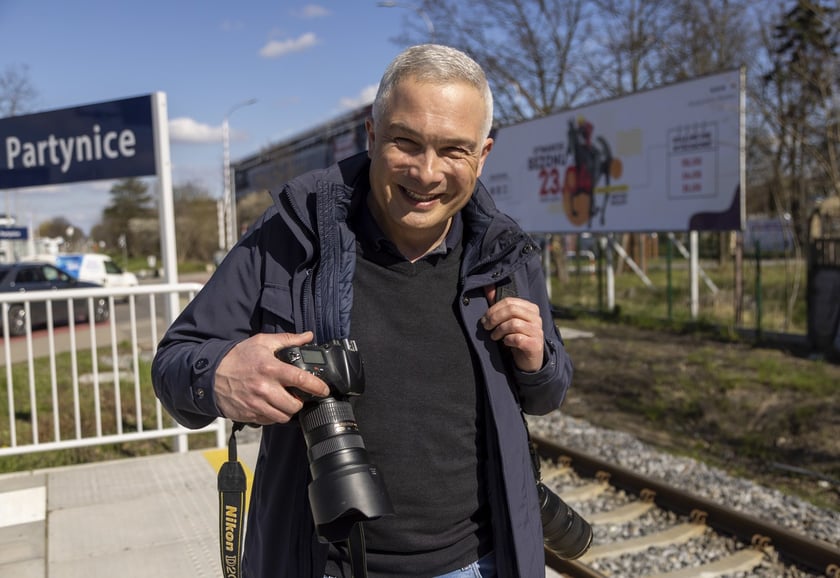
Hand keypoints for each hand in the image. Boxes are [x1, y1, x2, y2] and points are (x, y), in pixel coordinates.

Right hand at [214, 331, 330, 424]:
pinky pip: (269, 421)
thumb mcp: (262, 342)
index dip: (317, 387)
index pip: (301, 380)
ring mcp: (256, 404)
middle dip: (300, 401)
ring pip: (283, 416)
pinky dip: (274, 415)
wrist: (210, 374)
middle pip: (294, 405)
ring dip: (288, 411)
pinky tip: (271, 405)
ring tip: (285, 401)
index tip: (324, 390)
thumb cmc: (237, 357)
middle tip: (298, 395)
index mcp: (271, 368)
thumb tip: (308, 336)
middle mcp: (264, 388)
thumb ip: (288, 340)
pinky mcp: (249, 414)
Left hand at [482, 286, 544, 372]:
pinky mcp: (535, 344)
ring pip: (513, 324)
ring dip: (499, 330)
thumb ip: (499, 305)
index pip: (510, 301)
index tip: (484, 319)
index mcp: (531, 309)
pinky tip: (505, 343)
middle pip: (512, 310)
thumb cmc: (517, 337)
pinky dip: (507, 340)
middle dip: (494, 318)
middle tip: (486, 327)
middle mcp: (536, 318)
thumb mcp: (508, 320)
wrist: (529, 359)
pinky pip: (517, 338)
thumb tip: (488, 287)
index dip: (493, 309)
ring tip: (494, 336)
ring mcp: (537, 331)